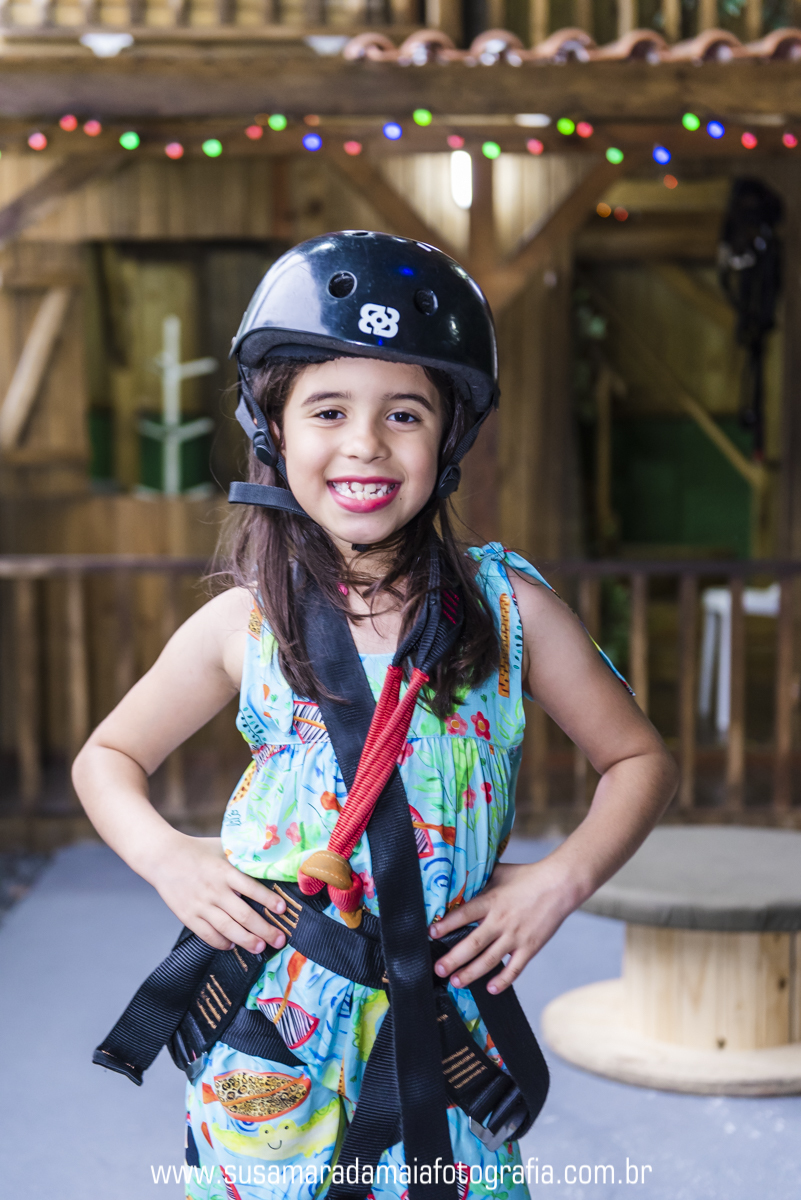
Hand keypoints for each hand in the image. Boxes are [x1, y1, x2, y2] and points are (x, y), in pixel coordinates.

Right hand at [146, 833, 288, 955]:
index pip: (252, 888)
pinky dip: (221, 943)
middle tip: (279, 939)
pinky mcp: (188, 916)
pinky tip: (232, 945)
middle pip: (244, 915)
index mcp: (225, 872)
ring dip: (246, 940)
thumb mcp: (222, 847)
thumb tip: (268, 861)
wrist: (163, 857)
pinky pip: (207, 935)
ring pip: (228, 928)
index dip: (269, 900)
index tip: (283, 909)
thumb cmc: (197, 850)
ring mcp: (200, 905)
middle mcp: (215, 890)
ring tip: (260, 948)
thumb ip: (242, 857)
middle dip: (265, 930)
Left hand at [429, 857, 579, 994]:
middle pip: (473, 943)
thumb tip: (459, 880)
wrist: (559, 884)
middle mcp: (501, 921)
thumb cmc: (527, 876)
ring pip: (490, 960)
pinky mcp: (530, 947)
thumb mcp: (499, 873)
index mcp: (491, 900)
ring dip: (471, 973)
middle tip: (438, 970)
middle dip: (453, 958)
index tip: (431, 934)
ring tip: (456, 982)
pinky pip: (515, 968)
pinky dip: (503, 981)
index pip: (464, 915)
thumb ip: (480, 880)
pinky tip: (490, 989)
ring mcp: (516, 936)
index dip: (446, 925)